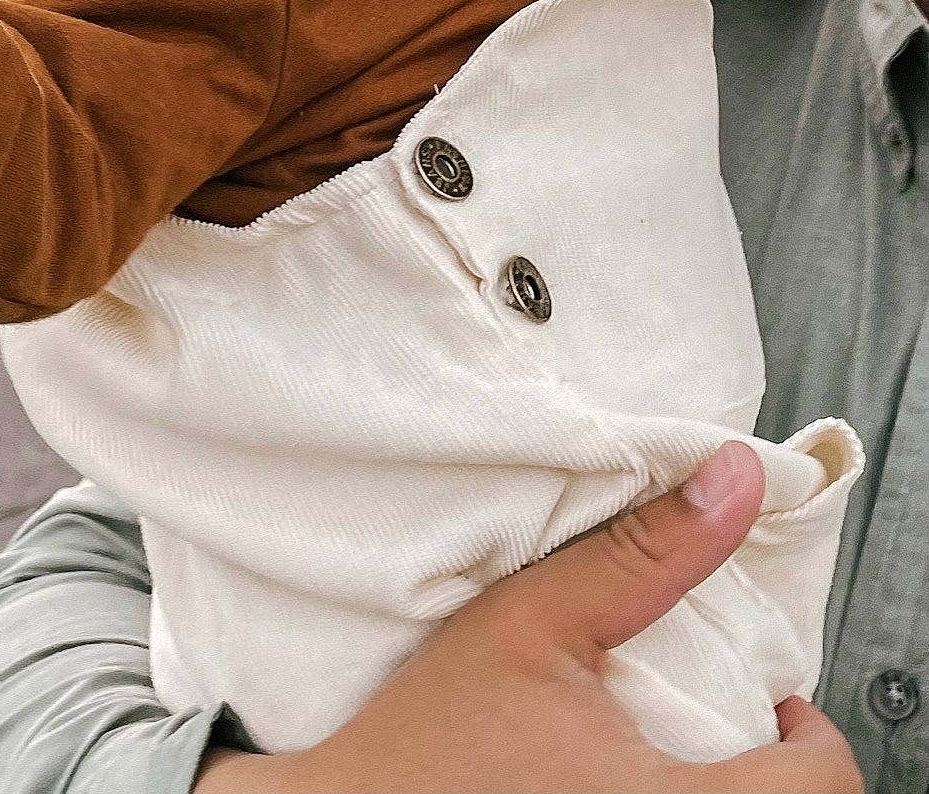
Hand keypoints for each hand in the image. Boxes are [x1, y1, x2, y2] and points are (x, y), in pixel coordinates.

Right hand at [199, 442, 859, 793]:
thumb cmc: (427, 737)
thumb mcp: (533, 621)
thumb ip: (643, 555)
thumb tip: (732, 481)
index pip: (816, 790)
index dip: (810, 741)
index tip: (772, 709)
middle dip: (771, 773)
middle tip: (733, 733)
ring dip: (722, 793)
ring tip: (671, 759)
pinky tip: (619, 784)